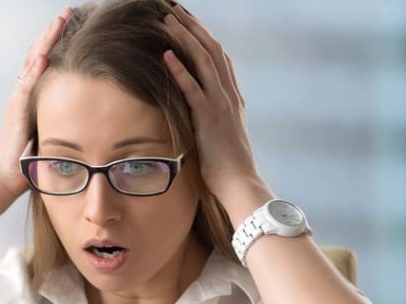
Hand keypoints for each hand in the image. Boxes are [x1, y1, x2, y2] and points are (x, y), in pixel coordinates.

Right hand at [0, 6, 72, 197]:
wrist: (6, 177)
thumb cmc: (29, 159)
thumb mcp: (49, 131)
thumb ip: (61, 118)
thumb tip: (88, 114)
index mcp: (30, 95)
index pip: (42, 60)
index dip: (55, 41)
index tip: (71, 23)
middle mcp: (21, 92)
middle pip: (36, 53)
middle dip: (52, 32)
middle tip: (67, 12)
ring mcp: (17, 100)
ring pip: (31, 63)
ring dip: (45, 42)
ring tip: (58, 22)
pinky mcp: (17, 112)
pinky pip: (26, 86)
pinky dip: (35, 69)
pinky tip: (44, 55)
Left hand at [161, 4, 262, 204]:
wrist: (240, 183)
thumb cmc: (228, 166)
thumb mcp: (222, 135)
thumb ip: (215, 119)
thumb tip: (203, 114)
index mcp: (232, 97)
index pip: (219, 57)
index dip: (203, 36)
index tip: (187, 20)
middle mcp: (229, 95)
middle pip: (211, 49)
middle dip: (192, 26)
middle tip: (174, 8)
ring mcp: (221, 105)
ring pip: (203, 61)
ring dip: (184, 38)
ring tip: (167, 20)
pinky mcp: (209, 119)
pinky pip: (193, 89)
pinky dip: (179, 70)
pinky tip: (165, 55)